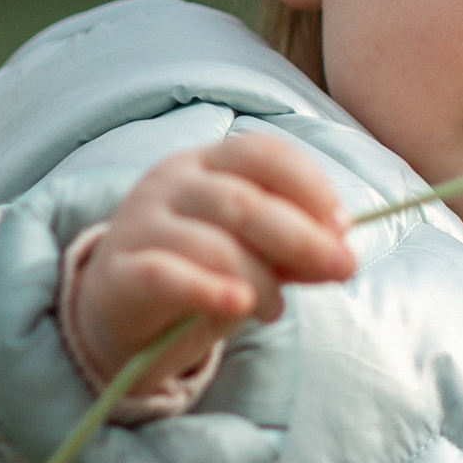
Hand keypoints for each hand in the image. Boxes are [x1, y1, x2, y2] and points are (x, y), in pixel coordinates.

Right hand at [68, 133, 353, 389]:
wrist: (120, 310)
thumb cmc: (198, 270)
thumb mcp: (253, 255)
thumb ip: (293, 251)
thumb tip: (341, 253)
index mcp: (207, 163)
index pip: (261, 153)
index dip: (309, 186)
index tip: (343, 226)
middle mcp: (170, 183)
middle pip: (244, 201)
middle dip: (303, 237)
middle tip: (342, 268)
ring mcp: (141, 224)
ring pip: (214, 244)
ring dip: (262, 280)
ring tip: (275, 309)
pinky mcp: (119, 273)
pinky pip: (166, 276)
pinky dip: (208, 290)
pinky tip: (238, 305)